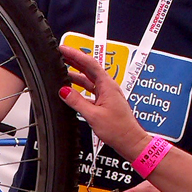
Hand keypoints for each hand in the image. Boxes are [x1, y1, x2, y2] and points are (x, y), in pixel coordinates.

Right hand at [58, 45, 148, 159]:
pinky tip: (71, 88)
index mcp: (107, 86)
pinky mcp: (105, 101)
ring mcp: (107, 94)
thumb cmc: (119, 130)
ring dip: (76, 72)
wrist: (131, 142)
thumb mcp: (93, 116)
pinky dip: (80, 86)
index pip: (90, 63)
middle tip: (60, 54)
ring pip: (89, 78)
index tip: (64, 49)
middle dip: (74, 59)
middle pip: (89, 68)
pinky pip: (90, 89)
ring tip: (62, 68)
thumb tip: (64, 91)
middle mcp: (108, 87)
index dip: (75, 54)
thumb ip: (77, 102)